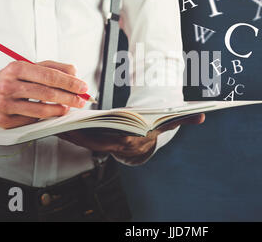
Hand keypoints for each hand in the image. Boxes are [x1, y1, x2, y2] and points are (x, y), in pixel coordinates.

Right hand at [0, 61, 88, 128]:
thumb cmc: (13, 80)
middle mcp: (8, 86)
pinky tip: (48, 113)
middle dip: (69, 98)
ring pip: (41, 110)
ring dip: (59, 110)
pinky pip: (32, 121)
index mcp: (16, 68)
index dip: (69, 82)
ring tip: (67, 108)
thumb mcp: (31, 67)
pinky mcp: (4, 120)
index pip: (49, 76)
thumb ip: (54, 68)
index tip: (82, 87)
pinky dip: (44, 117)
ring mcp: (4, 104)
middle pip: (47, 94)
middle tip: (81, 100)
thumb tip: (74, 73)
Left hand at [59, 113, 204, 161]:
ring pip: (84, 140)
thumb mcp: (166, 124)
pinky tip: (61, 125)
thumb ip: (183, 120)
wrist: (141, 145)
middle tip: (64, 120)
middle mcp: (115, 146)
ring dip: (70, 133)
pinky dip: (71, 133)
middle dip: (78, 131)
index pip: (113, 137)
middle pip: (94, 139)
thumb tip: (203, 116)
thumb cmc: (150, 131)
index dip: (99, 131)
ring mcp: (104, 146)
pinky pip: (81, 139)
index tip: (87, 122)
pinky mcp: (95, 143)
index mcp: (129, 140)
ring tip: (58, 121)